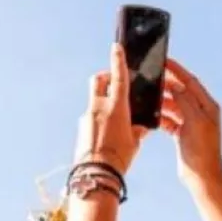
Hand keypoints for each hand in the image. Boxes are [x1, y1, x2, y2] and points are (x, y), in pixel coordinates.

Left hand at [73, 44, 146, 173]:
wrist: (96, 173)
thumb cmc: (119, 158)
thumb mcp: (135, 142)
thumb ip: (137, 129)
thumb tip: (140, 127)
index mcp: (116, 107)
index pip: (118, 77)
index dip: (118, 60)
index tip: (116, 47)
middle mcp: (99, 108)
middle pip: (99, 80)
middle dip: (106, 77)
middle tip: (114, 82)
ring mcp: (87, 116)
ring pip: (95, 100)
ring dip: (103, 102)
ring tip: (115, 118)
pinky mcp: (81, 127)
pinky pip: (91, 116)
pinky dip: (99, 118)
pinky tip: (106, 133)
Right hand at [161, 58, 221, 185]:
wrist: (202, 176)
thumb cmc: (202, 150)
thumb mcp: (194, 122)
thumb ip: (184, 101)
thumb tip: (175, 85)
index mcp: (208, 106)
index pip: (191, 82)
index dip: (177, 70)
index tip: (164, 60)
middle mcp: (201, 112)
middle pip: (181, 92)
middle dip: (166, 85)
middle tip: (150, 78)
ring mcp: (191, 123)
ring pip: (174, 105)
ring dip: (162, 101)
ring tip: (147, 97)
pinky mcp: (183, 134)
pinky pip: (169, 120)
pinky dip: (160, 117)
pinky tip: (150, 116)